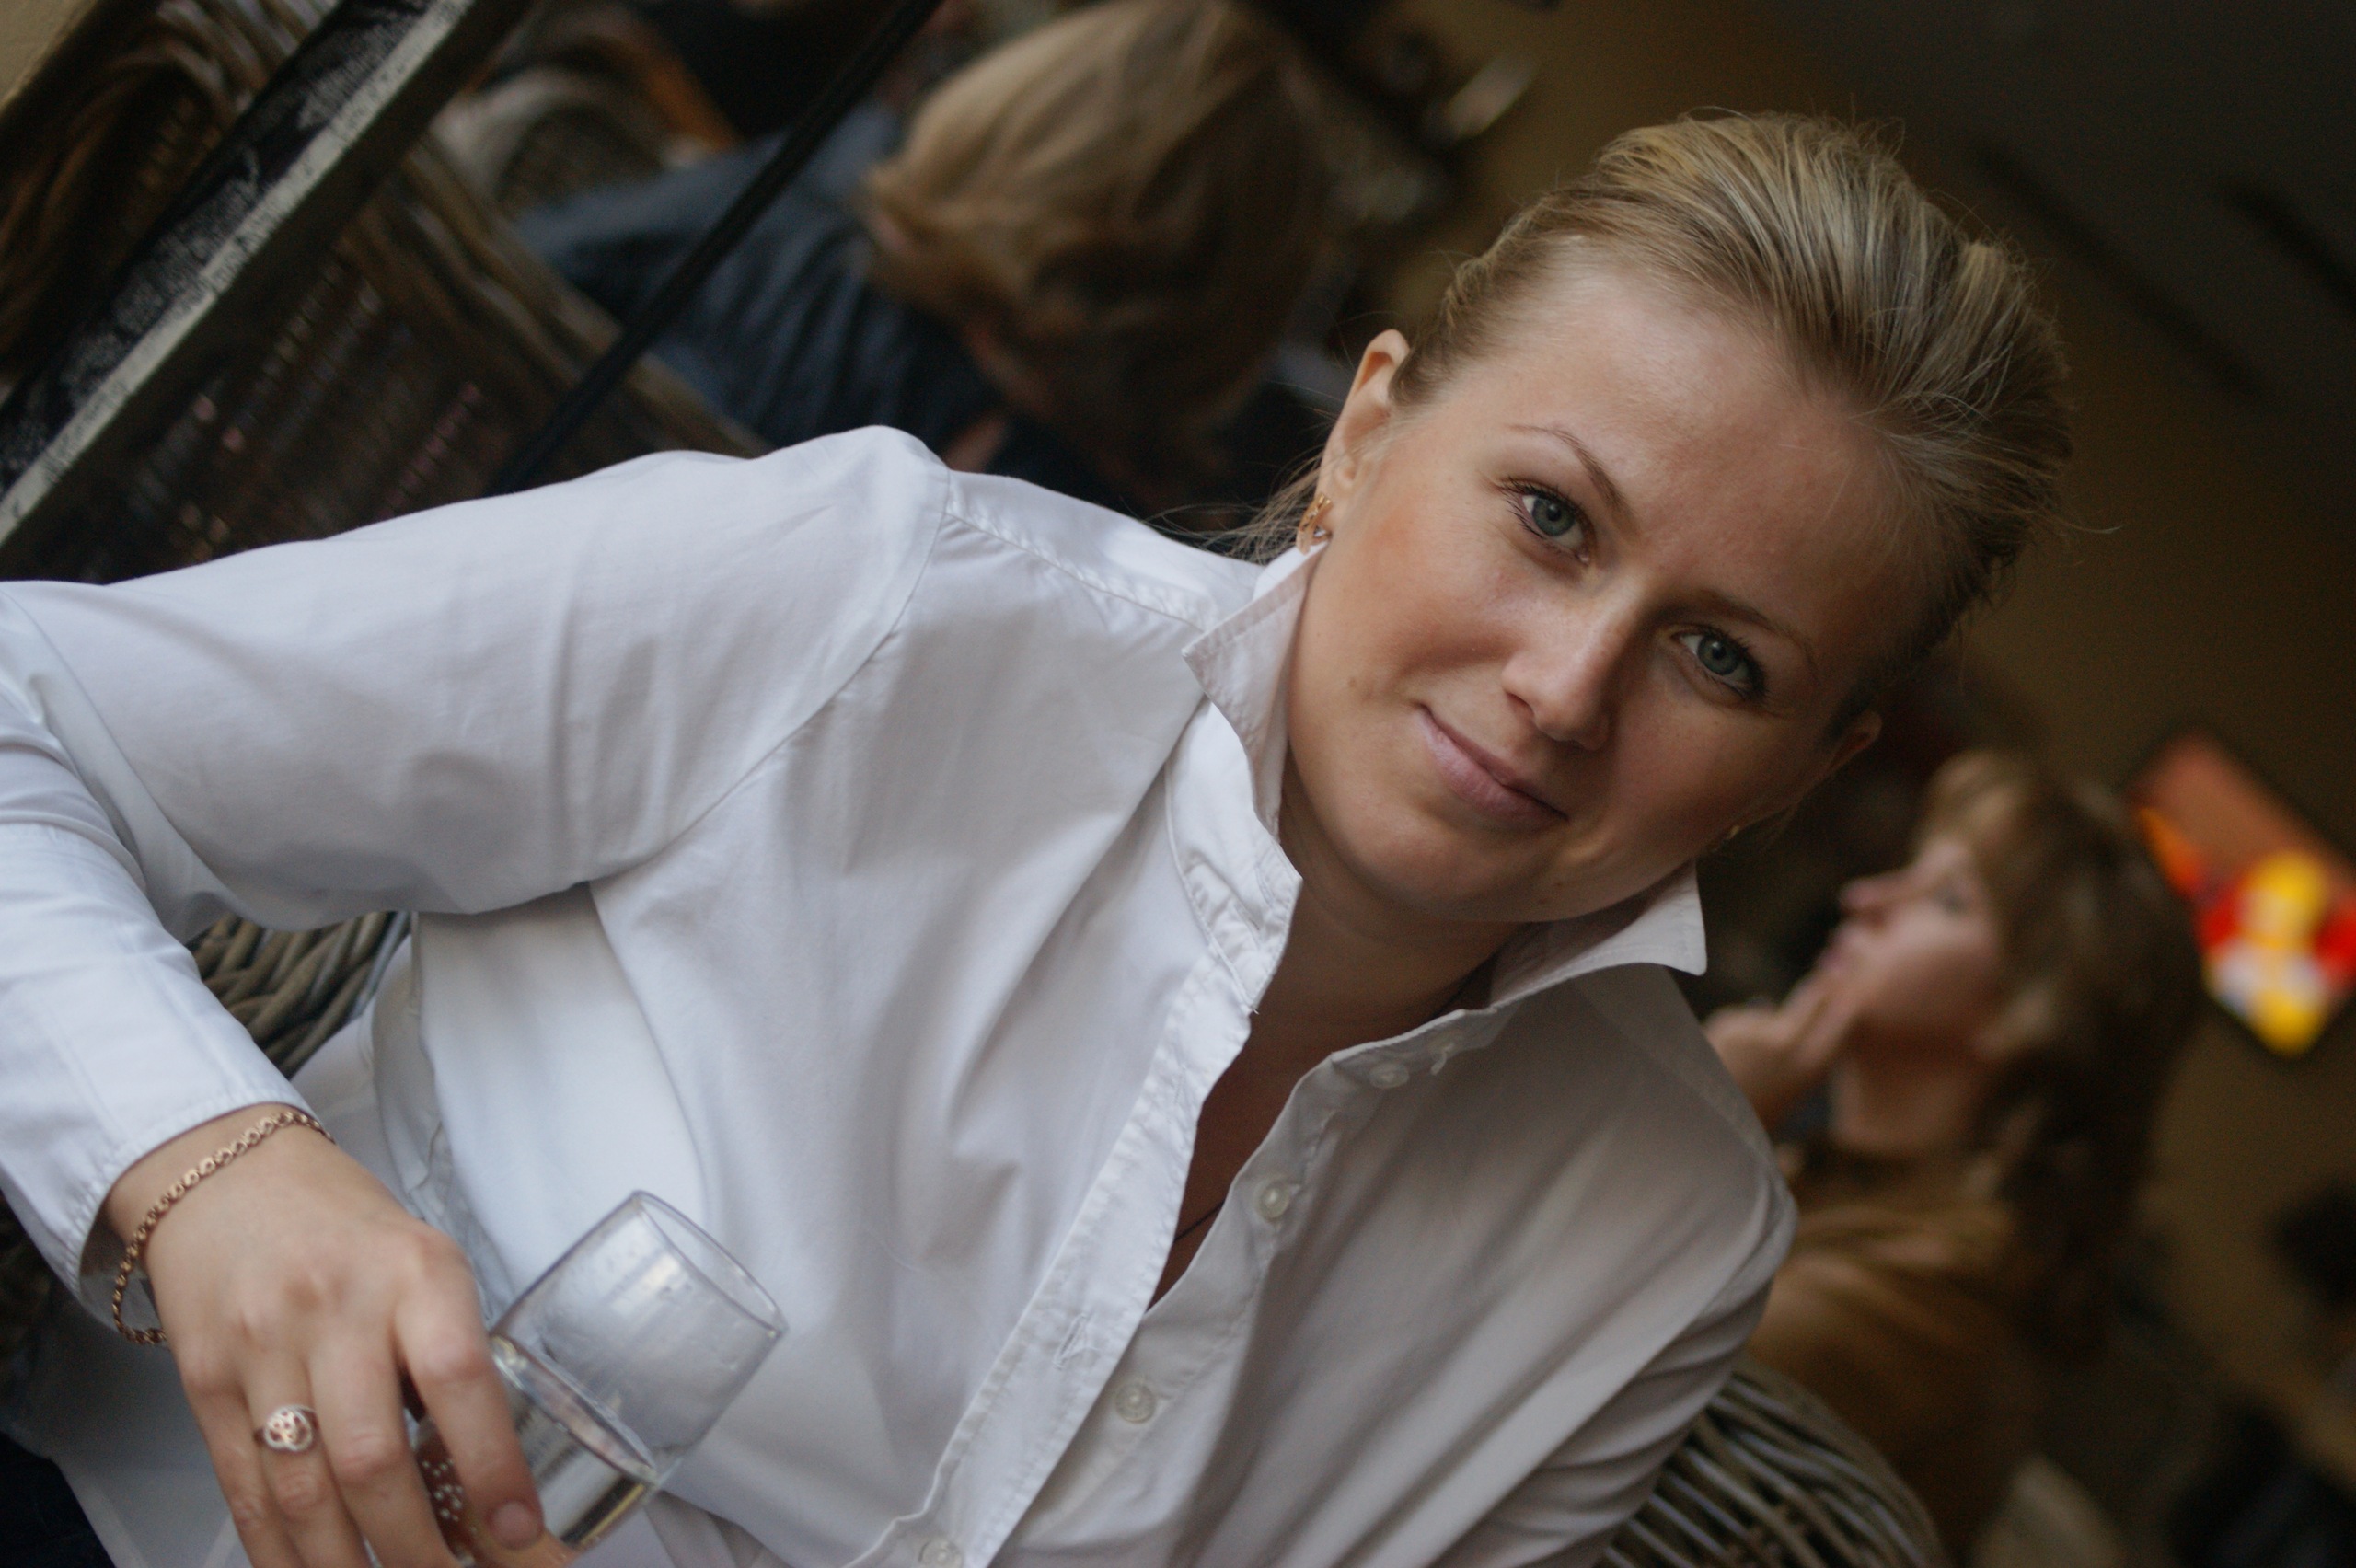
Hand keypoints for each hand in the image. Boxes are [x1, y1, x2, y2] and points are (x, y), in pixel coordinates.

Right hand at [104, 1106, 541, 1567]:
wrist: (225, 1176)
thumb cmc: (348, 1227)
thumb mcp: (425, 1262)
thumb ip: (453, 1354)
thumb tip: (499, 1477)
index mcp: (413, 1271)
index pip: (459, 1379)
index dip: (492, 1466)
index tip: (522, 1533)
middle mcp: (334, 1310)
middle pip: (372, 1459)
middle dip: (420, 1548)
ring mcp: (262, 1350)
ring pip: (305, 1493)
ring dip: (352, 1566)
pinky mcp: (205, 1386)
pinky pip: (246, 1493)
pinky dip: (284, 1552)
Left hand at [1704, 975, 1857, 1133]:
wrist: (1701, 1125)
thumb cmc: (1749, 1120)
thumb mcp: (1787, 1097)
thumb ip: (1799, 1057)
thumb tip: (1785, 1012)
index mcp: (1810, 1068)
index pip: (1845, 1019)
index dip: (1848, 1004)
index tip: (1852, 992)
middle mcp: (1787, 1043)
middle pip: (1814, 998)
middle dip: (1823, 987)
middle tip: (1831, 973)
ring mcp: (1756, 1029)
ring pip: (1769, 1016)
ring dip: (1762, 1029)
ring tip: (1743, 1067)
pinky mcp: (1728, 1022)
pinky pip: (1741, 1022)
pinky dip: (1737, 1034)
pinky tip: (1724, 1060)